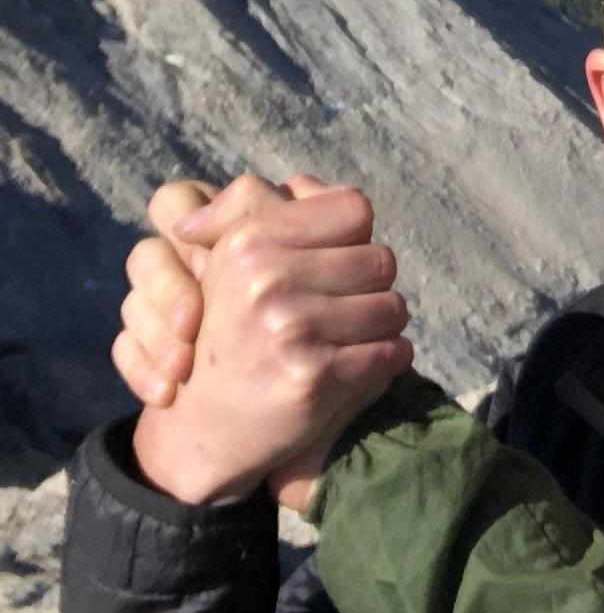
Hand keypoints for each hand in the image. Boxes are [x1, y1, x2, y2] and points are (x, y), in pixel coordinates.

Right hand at [128, 174, 413, 508]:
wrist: (201, 430)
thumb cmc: (235, 334)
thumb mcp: (238, 263)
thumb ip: (278, 213)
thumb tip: (304, 181)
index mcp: (247, 242)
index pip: (354, 208)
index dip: (354, 238)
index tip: (334, 264)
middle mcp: (265, 280)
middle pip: (382, 259)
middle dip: (370, 287)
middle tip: (338, 312)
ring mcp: (288, 329)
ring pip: (393, 306)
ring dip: (380, 328)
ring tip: (343, 342)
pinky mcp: (313, 377)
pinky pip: (393, 352)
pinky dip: (385, 363)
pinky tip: (354, 371)